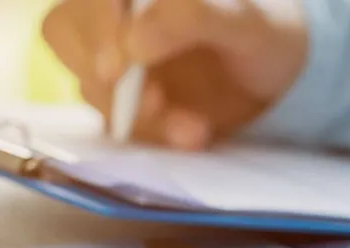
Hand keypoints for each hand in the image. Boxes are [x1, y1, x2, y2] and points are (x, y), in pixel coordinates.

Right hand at [41, 0, 308, 149]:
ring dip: (138, 115)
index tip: (117, 67)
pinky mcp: (124, 98)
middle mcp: (115, 12)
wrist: (282, 77)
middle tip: (153, 104)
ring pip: (91, 83)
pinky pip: (115, 118)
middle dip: (109, 78)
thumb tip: (132, 42)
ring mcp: (114, 54)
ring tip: (195, 129)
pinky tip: (195, 134)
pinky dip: (152, 134)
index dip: (97, 26)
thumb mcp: (247, 21)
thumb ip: (192, 16)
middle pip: (68, 33)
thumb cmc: (267, 32)